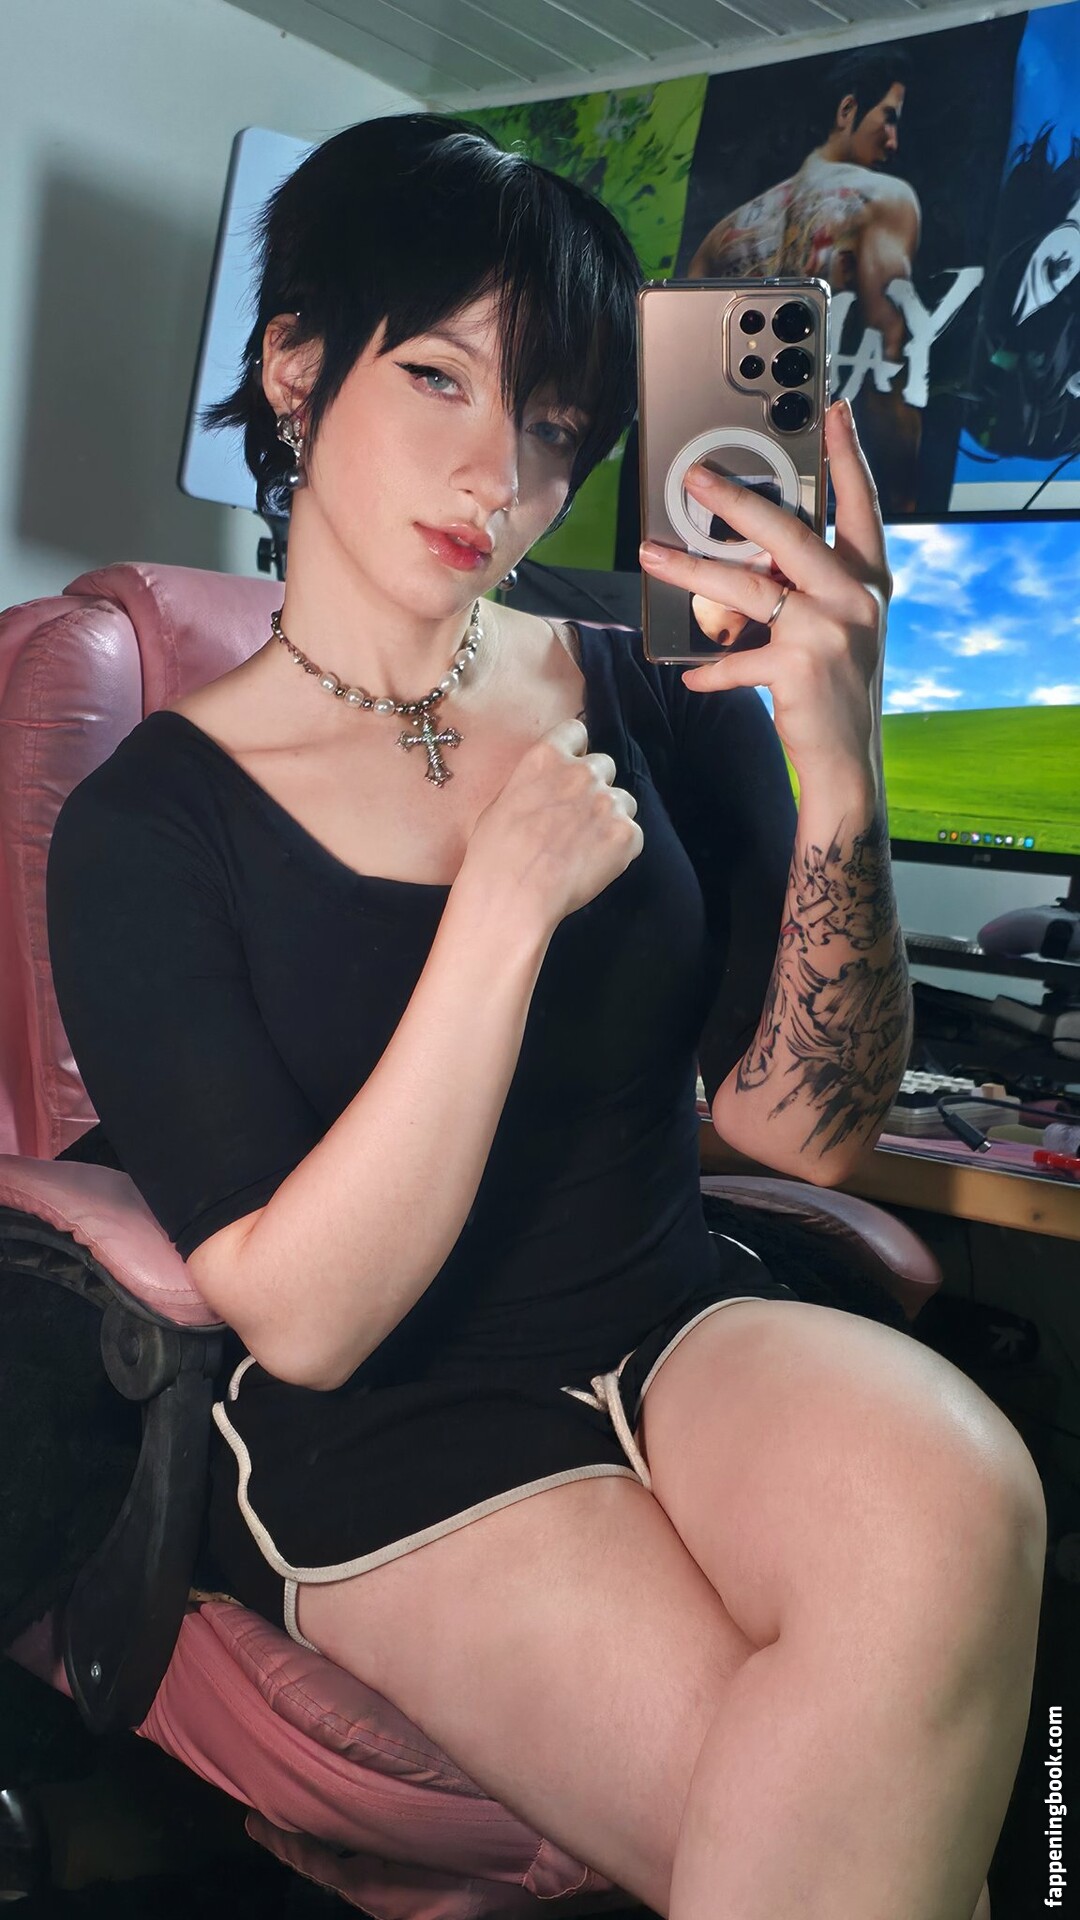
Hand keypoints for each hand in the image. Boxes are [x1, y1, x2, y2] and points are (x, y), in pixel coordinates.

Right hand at [463, 718, 642, 926]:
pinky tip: (594, 866)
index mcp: (546, 757)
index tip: (569, 771)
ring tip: (586, 846)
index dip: (575, 752)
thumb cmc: (494, 854)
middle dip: (593, 787)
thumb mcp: (501, 803)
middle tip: (576, 817)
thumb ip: (533, 785)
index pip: (577, 732)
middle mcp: (582, 772)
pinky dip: (619, 849)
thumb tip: (546, 791)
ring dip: (609, 817)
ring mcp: (608, 802)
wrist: (513, 894)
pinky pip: (632, 836)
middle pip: (604, 765)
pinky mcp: (626, 835)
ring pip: (623, 801)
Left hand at [639, 401, 889, 787]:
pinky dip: (712, 668)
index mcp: (870, 579)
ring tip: (653, 557)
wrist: (848, 760)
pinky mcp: (800, 667)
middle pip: (790, 533)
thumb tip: (753, 554)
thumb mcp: (839, 627)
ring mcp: (830, 630)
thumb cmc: (836, 689)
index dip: (849, 456)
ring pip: (749, 586)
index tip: (834, 412)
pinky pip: (738, 658)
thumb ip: (809, 587)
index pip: (862, 505)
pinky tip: (693, 675)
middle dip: (737, 501)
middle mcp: (856, 597)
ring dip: (693, 570)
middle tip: (696, 478)